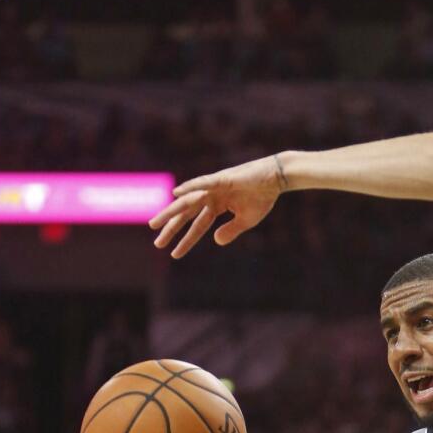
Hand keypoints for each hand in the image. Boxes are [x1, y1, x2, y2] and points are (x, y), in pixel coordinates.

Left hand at [151, 156, 284, 258]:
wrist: (276, 178)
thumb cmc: (262, 197)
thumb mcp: (246, 220)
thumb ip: (231, 230)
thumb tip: (216, 242)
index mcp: (217, 205)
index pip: (198, 225)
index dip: (186, 240)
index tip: (174, 254)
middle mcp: (210, 196)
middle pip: (186, 214)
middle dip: (171, 228)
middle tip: (157, 243)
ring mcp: (214, 186)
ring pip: (188, 201)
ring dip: (171, 212)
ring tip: (155, 224)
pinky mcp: (222, 179)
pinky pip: (203, 183)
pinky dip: (190, 187)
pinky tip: (176, 193)